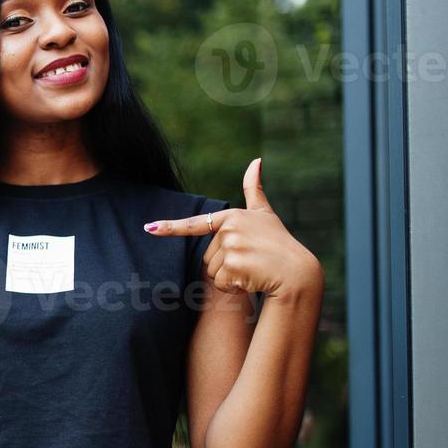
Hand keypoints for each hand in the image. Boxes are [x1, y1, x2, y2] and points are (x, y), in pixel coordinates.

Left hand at [142, 157, 322, 296]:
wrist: (297, 273)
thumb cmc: (279, 243)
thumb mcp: (265, 214)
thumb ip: (254, 190)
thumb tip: (256, 160)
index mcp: (232, 217)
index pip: (195, 224)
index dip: (170, 228)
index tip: (149, 229)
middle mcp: (229, 229)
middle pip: (208, 257)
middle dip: (225, 264)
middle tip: (250, 260)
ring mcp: (231, 246)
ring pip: (213, 271)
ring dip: (230, 276)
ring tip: (253, 269)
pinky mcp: (233, 265)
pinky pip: (220, 283)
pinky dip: (234, 286)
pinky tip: (252, 279)